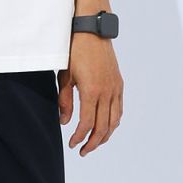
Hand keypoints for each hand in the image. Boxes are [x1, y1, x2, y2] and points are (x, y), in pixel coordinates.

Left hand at [57, 36, 122, 154]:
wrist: (92, 31)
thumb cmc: (74, 51)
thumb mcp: (64, 76)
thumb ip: (64, 101)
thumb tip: (64, 121)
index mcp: (92, 91)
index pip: (87, 123)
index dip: (79, 137)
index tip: (72, 144)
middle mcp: (107, 92)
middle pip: (103, 127)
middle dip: (93, 142)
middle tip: (83, 151)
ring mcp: (115, 88)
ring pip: (114, 121)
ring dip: (105, 135)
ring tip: (94, 143)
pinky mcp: (119, 84)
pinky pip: (119, 109)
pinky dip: (113, 122)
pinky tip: (106, 127)